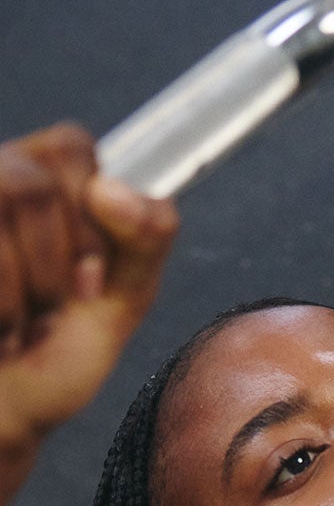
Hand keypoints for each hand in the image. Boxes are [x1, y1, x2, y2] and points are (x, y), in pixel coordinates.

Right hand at [0, 123, 178, 455]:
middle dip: (54, 265)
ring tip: (16, 326)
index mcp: (39, 180)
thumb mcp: (122, 299)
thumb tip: (111, 188)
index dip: (89, 221)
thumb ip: (147, 236)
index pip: (70, 146)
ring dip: (20, 289)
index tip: (89, 280)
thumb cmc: (52, 359)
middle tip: (49, 312)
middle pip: (30, 183)